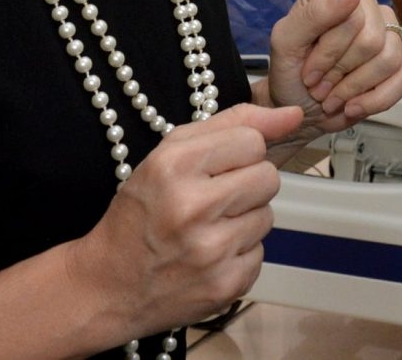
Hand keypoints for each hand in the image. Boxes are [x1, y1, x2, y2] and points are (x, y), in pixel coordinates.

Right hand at [69, 102, 302, 339]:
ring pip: (268, 217)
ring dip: (244, 221)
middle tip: (212, 201)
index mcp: (175, 165)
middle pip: (269, 178)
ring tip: (207, 230)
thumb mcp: (171, 154)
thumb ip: (234, 123)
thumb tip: (294, 114)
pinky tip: (208, 257)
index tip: (214, 169)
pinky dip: (239, 255)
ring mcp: (211, 251)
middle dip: (246, 186)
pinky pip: (261, 254)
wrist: (107, 286)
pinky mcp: (225, 286)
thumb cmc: (142, 212)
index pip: (253, 141)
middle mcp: (193, 207)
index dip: (238, 153)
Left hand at [267, 0, 401, 133]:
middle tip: (320, 87)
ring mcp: (387, 26)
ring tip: (333, 98)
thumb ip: (314, 14)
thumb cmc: (289, 73)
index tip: (308, 72)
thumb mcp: (286, 44)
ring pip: (389, 59)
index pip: (352, 16)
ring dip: (356, 88)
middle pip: (372, 39)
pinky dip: (376, 100)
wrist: (300, 108)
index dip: (330, 52)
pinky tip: (354, 106)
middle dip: (342, 72)